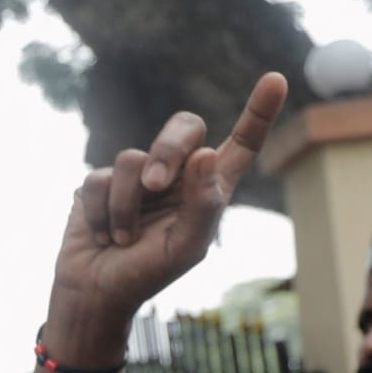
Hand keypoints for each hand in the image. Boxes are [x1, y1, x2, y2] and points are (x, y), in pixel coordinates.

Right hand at [44, 73, 287, 356]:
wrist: (96, 293)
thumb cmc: (148, 274)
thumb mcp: (186, 247)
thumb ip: (202, 203)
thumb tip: (204, 154)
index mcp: (208, 188)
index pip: (241, 143)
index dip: (259, 112)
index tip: (275, 80)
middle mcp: (176, 174)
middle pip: (184, 128)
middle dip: (168, 149)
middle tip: (154, 184)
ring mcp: (136, 176)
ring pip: (132, 158)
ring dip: (125, 205)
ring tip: (123, 237)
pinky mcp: (100, 183)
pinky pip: (99, 178)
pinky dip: (101, 213)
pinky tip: (102, 236)